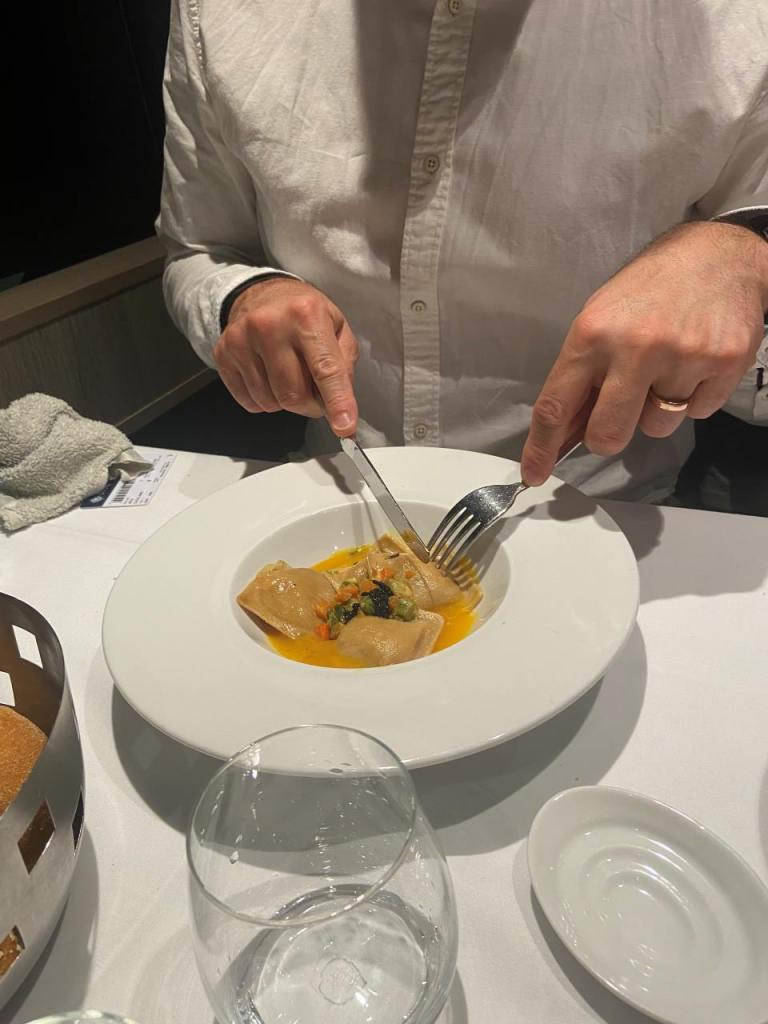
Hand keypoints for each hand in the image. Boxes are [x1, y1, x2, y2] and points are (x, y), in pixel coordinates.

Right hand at [213, 277, 358, 434]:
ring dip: (286, 401)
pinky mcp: (223, 355)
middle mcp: (270, 325)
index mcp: (306, 314)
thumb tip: (340, 406)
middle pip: (294, 395)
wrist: (259, 294)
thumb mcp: (337, 326)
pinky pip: (250, 403)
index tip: (345, 427)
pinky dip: (264, 400)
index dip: (337, 401)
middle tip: (314, 391)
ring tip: (289, 375)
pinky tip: (268, 376)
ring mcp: (241, 340)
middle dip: (310, 405)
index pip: (325, 369)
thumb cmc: (302, 313)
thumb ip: (344, 365)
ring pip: (271, 403)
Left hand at [521, 222, 767, 484]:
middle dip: (608, 435)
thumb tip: (563, 433)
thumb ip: (582, 375)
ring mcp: (682, 357)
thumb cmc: (651, 288)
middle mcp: (635, 347)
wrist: (718, 253)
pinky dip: (693, 396)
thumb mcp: (600, 318)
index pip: (556, 405)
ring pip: (656, 427)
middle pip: (608, 434)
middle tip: (619, 410)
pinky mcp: (722, 364)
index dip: (542, 448)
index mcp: (593, 334)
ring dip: (657, 408)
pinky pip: (697, 413)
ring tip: (666, 364)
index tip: (534, 473)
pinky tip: (693, 361)